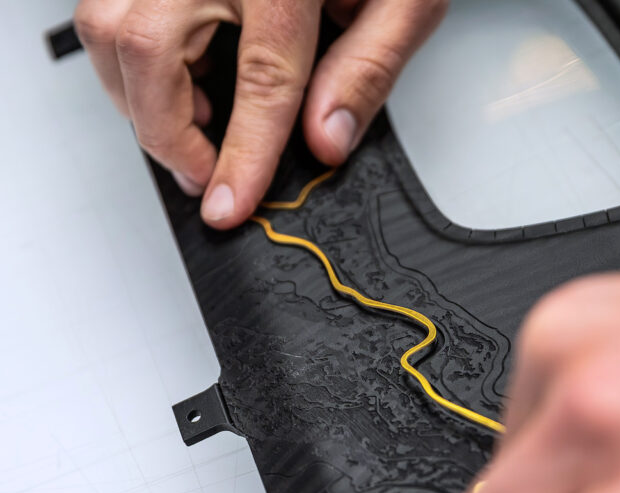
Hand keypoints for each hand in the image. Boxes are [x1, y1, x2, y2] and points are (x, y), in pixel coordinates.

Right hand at [74, 0, 446, 227]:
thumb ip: (370, 67)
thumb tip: (327, 140)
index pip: (261, 79)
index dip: (243, 154)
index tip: (229, 203)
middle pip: (148, 52)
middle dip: (167, 134)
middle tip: (204, 175)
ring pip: (106, 26)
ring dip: (139, 96)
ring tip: (195, 130)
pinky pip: (109, 4)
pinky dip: (131, 56)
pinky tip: (177, 79)